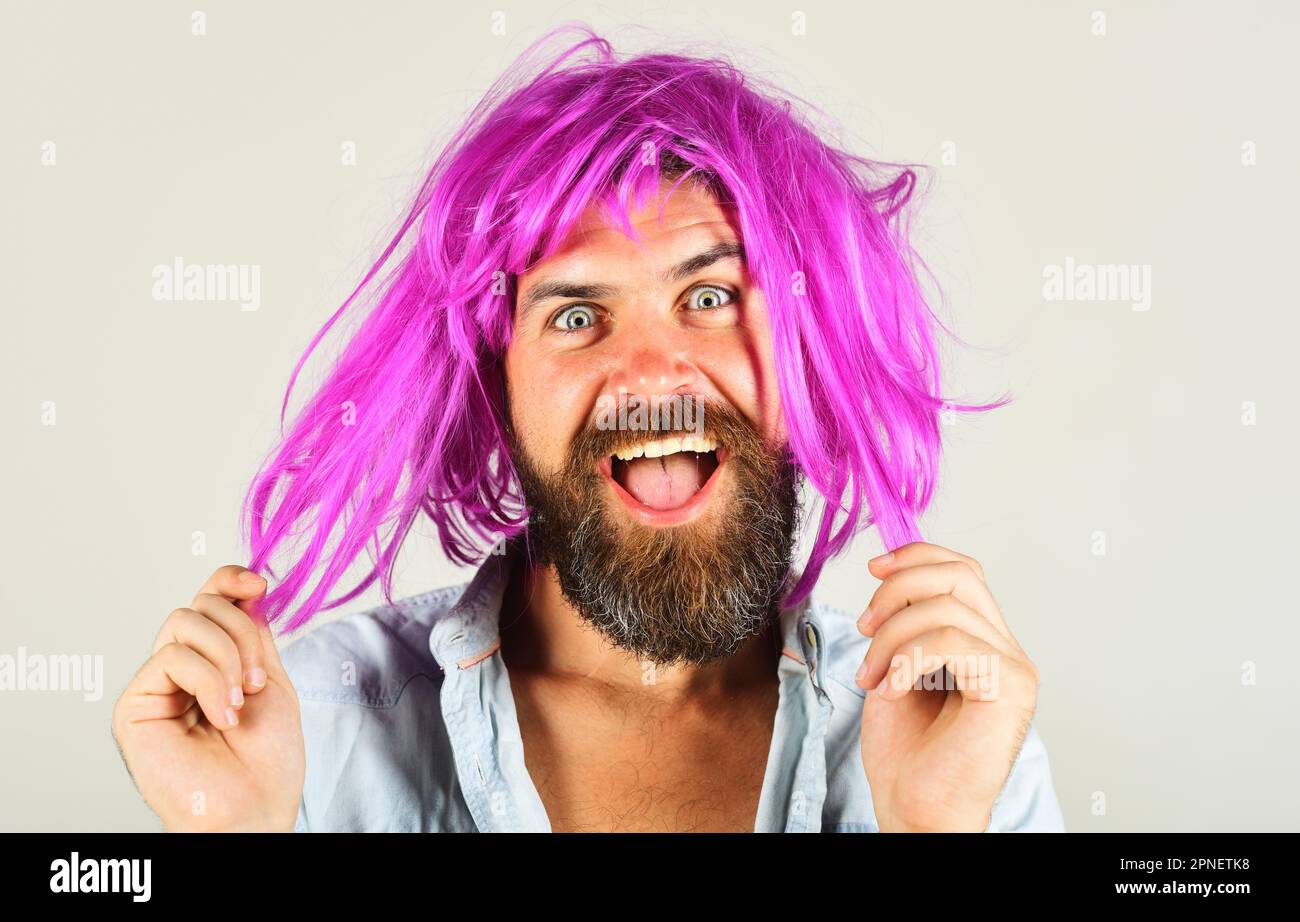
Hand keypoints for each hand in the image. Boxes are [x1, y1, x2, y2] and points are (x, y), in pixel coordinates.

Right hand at [111, 565, 304, 831]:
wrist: (255, 807)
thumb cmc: (267, 760)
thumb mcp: (272, 679)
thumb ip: (255, 634)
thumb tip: (248, 587)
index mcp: (212, 661)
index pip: (210, 600)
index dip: (230, 580)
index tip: (259, 584)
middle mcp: (179, 670)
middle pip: (200, 604)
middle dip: (241, 632)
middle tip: (260, 680)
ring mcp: (155, 686)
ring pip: (184, 622)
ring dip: (228, 656)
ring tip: (243, 701)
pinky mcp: (134, 706)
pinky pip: (171, 657)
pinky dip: (208, 680)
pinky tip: (222, 714)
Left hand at [854, 542, 1038, 831]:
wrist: (916, 810)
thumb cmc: (906, 754)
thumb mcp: (895, 667)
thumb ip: (904, 622)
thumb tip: (890, 571)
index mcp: (983, 642)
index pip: (962, 570)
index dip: (916, 557)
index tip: (874, 569)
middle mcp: (1006, 650)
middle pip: (960, 574)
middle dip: (898, 589)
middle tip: (864, 627)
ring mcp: (1014, 668)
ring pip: (946, 607)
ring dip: (891, 637)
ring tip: (871, 676)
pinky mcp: (1010, 688)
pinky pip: (951, 641)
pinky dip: (908, 659)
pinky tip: (893, 690)